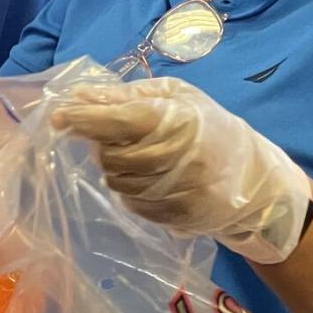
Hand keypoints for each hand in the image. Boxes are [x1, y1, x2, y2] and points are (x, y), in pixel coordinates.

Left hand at [53, 78, 310, 264]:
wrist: (253, 181)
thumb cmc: (210, 127)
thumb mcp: (176, 96)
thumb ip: (125, 95)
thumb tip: (77, 95)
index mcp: (175, 120)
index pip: (117, 121)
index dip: (83, 119)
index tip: (58, 116)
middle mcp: (174, 158)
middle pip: (110, 155)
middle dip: (99, 144)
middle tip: (108, 134)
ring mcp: (173, 192)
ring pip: (115, 180)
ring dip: (113, 166)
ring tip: (134, 153)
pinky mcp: (171, 217)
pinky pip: (129, 201)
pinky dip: (128, 187)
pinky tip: (146, 175)